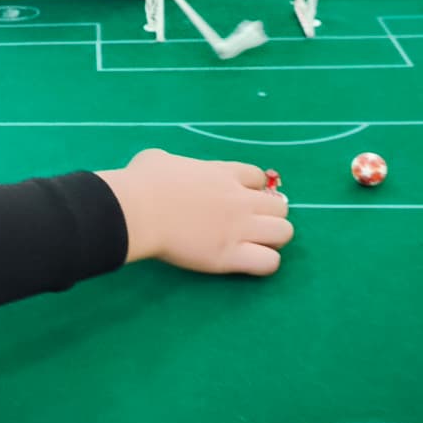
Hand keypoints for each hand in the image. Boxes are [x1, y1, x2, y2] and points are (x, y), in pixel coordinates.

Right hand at [101, 150, 293, 275]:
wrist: (138, 210)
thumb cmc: (143, 182)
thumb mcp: (159, 159)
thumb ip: (173, 164)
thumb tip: (165, 170)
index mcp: (224, 173)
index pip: (258, 178)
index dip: (252, 189)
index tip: (238, 198)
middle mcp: (240, 199)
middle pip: (280, 207)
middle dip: (269, 215)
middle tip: (249, 225)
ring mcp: (239, 228)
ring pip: (284, 233)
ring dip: (272, 239)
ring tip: (252, 245)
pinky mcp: (231, 256)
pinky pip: (270, 263)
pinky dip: (264, 263)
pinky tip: (247, 262)